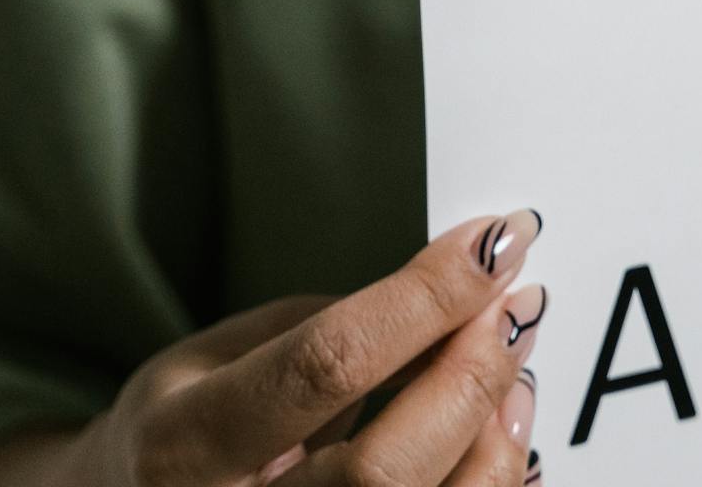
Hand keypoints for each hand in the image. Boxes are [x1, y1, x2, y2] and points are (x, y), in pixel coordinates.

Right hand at [63, 208, 544, 486]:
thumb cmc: (185, 427)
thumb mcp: (218, 355)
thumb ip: (325, 333)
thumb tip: (455, 301)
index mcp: (185, 442)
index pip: (326, 364)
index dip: (424, 298)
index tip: (493, 240)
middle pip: (385, 468)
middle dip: (470, 372)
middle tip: (517, 301)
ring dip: (494, 434)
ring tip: (514, 363)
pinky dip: (490, 484)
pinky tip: (502, 432)